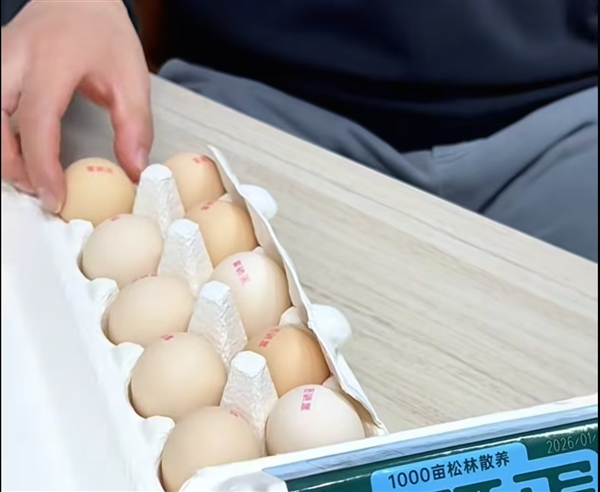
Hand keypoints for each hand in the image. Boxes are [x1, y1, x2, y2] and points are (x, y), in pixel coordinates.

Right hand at [1, 0, 152, 212]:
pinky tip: (20, 153)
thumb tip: (134, 171)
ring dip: (1, 154)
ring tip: (32, 176)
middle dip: (11, 166)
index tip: (55, 197)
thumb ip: (134, 127)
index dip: (43, 167)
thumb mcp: (131, 79)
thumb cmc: (104, 35)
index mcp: (51, 63)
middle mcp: (13, 61)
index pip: (38, 123)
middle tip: (41, 190)